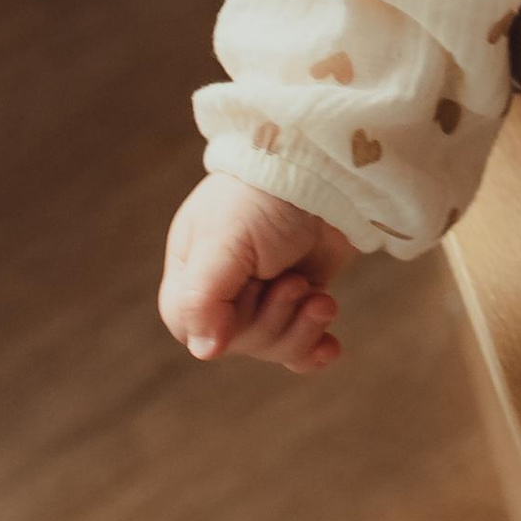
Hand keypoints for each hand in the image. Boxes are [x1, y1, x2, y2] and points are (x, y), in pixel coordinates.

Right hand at [161, 172, 351, 372]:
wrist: (326, 168)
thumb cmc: (263, 196)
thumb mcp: (224, 241)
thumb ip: (203, 297)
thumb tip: (204, 352)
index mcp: (190, 275)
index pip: (192, 329)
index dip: (227, 324)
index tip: (255, 291)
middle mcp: (224, 291)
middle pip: (239, 343)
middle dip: (274, 318)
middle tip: (294, 281)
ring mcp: (264, 296)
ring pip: (273, 347)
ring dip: (301, 328)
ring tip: (322, 299)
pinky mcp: (301, 298)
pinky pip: (299, 346)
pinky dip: (313, 349)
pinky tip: (330, 348)